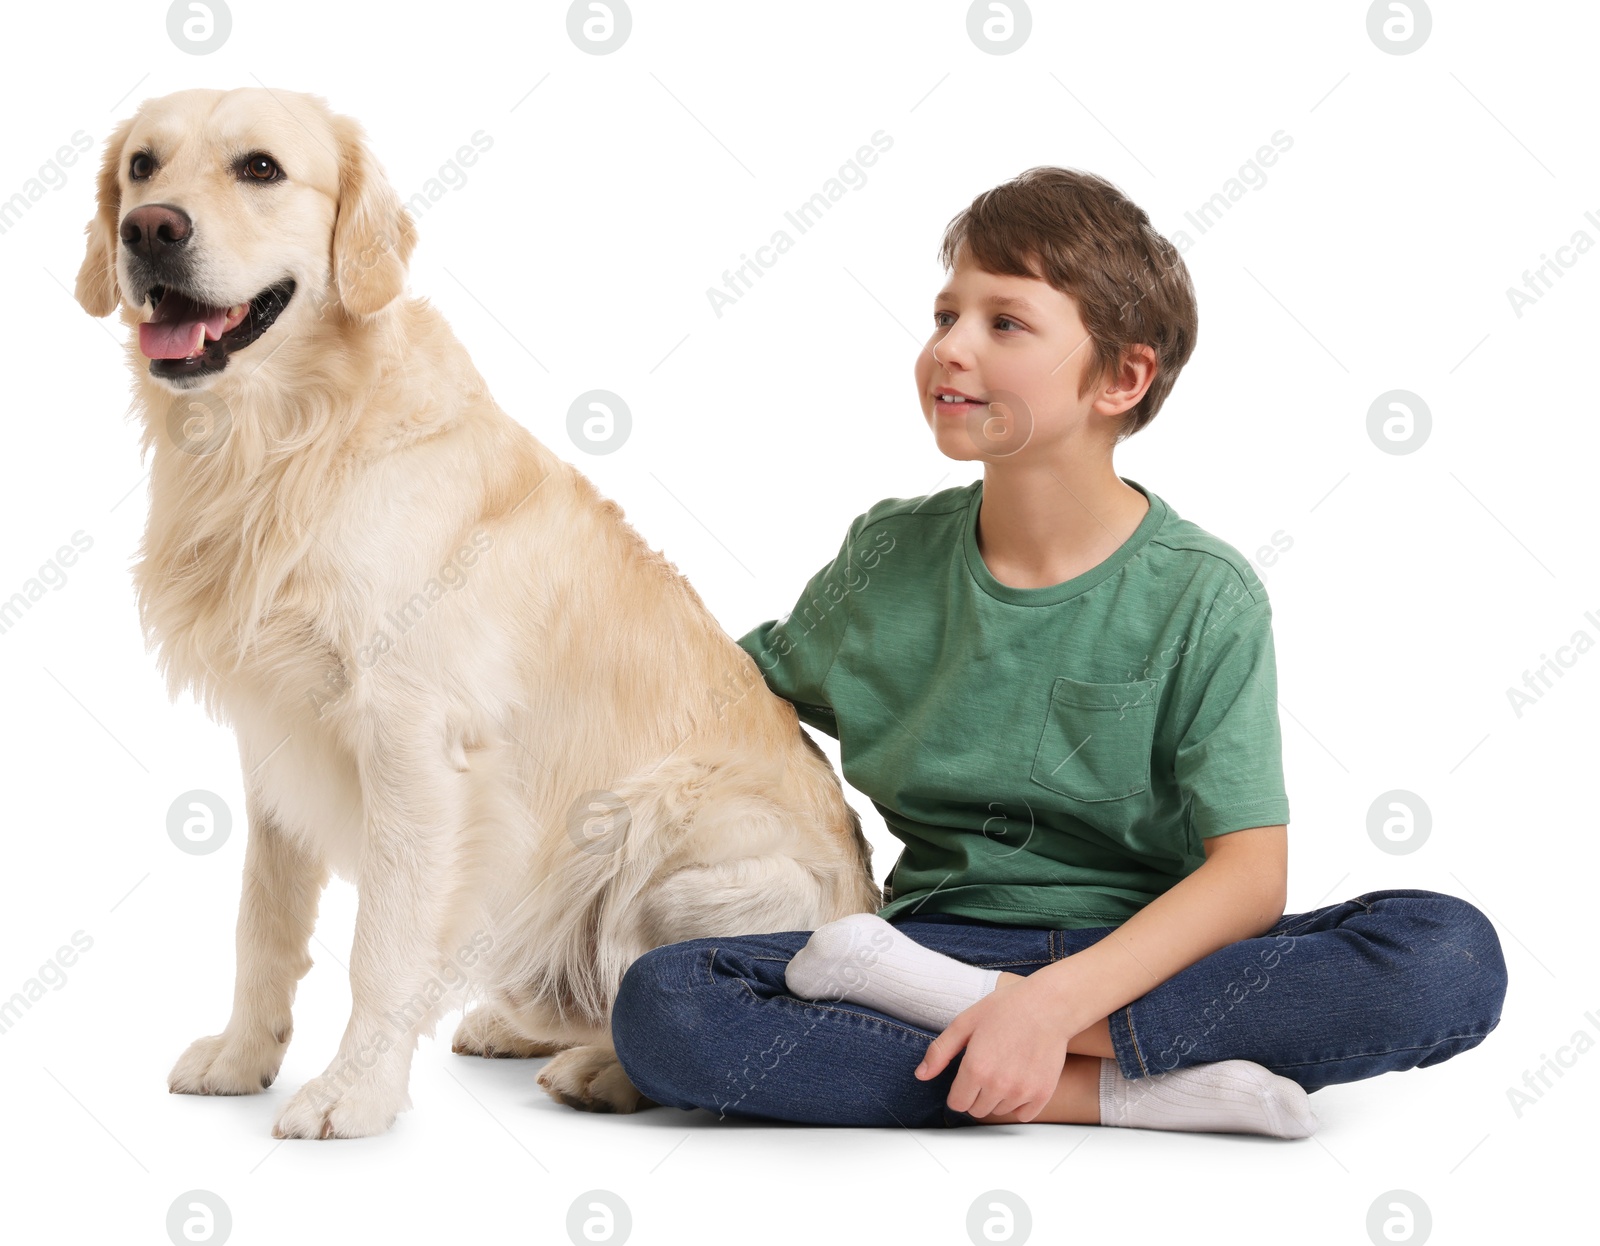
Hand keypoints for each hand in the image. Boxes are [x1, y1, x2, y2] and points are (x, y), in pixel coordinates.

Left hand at [914, 973, 1072, 1121]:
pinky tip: (1019, 1080)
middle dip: (976, 1094)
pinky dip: (1019, 1104)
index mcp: (976, 1068)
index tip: (966, 1077)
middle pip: (976, 1110)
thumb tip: (921, 1075)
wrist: (1048, 1005)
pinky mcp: (1042, 1094)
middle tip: (986, 1068)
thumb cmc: (1007, 1008)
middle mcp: (998, 1085)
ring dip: (997, 1097)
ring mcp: (1021, 1092)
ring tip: (1004, 1068)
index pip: (957, 1103)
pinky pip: (1023, 1115)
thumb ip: (940, 1052)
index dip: (958, 1090)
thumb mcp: (965, 1022)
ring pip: (999, 1111)